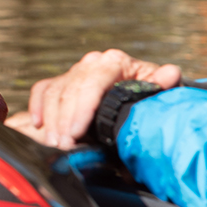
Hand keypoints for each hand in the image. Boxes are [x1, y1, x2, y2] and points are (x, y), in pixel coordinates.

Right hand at [7, 48, 181, 149]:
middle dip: (64, 120)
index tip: (75, 133)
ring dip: (51, 120)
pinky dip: (37, 107)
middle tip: (64, 144)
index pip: (90, 84)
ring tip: (55, 142)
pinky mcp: (63, 80)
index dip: (80, 110)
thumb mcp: (159, 90)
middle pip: (68, 91)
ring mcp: (76, 71)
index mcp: (114, 62)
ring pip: (53, 93)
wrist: (145, 90)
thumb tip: (170, 74)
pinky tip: (38, 125)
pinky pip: (43, 90)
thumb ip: (163, 83)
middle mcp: (92, 62)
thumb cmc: (151, 92)